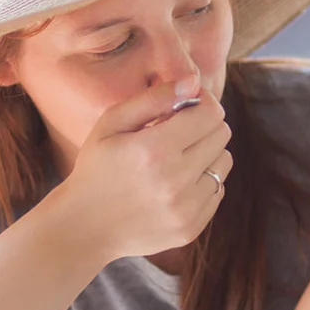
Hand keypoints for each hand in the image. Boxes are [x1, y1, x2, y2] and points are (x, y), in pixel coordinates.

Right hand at [64, 79, 232, 261]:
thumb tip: (194, 81)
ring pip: (224, 162)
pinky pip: (217, 190)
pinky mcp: (191, 228)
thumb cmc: (97, 167)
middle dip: (204, 126)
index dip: (202, 103)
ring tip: (176, 159)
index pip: (210, 113)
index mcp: (154, 149)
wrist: (84, 227)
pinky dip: (202, 182)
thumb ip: (154, 98)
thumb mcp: (112, 123)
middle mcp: (175, 180)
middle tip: (178, 132)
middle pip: (222, 134)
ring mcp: (185, 208)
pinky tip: (175, 185)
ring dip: (206, 154)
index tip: (186, 105)